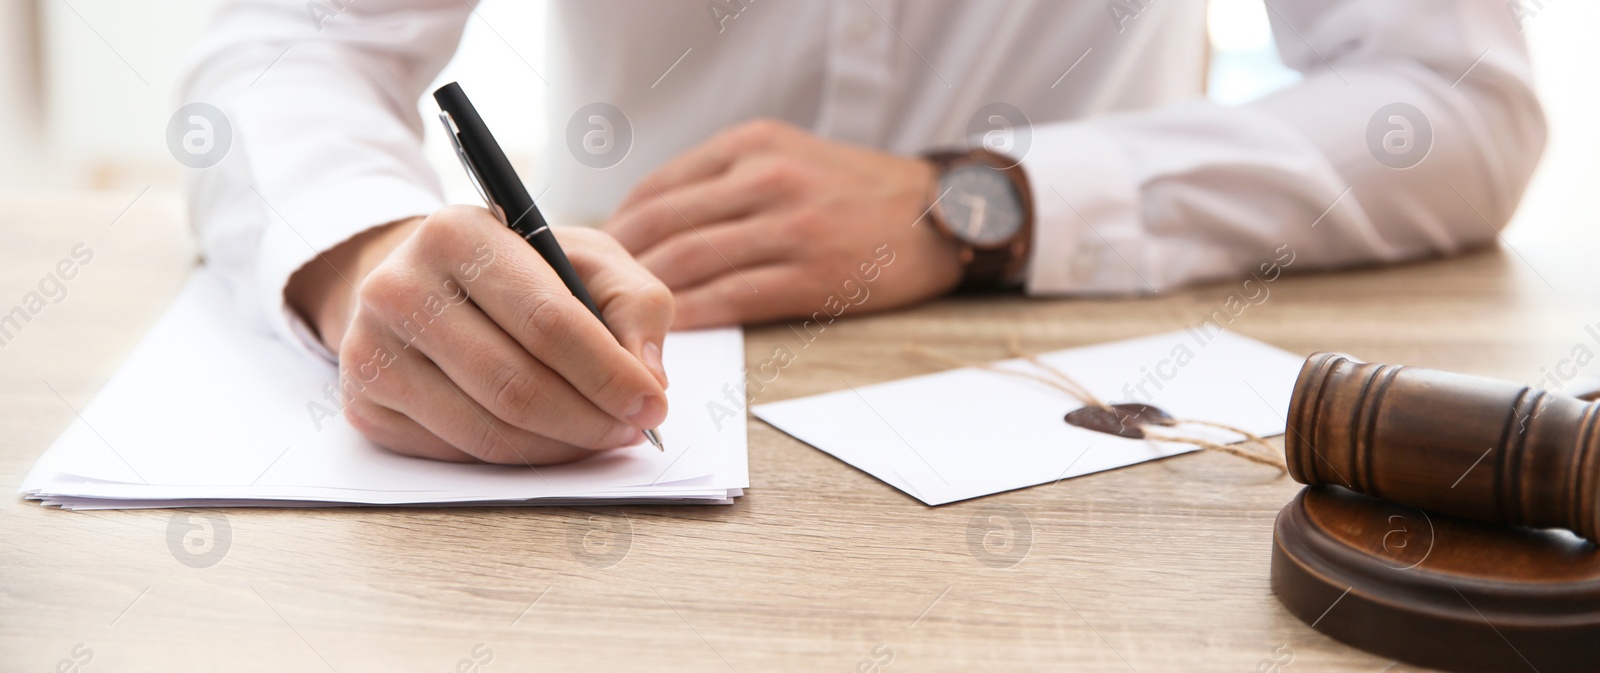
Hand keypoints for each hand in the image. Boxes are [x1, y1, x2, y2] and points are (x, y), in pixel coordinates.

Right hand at [285, 206, 672, 464]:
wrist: (424, 285)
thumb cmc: (520, 272)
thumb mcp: (586, 260)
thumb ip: (635, 303)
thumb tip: (648, 377)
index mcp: (457, 234)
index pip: (546, 320)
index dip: (608, 372)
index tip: (652, 403)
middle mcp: (399, 287)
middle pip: (515, 385)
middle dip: (590, 420)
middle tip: (632, 429)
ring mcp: (370, 349)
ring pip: (487, 431)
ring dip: (560, 447)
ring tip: (600, 435)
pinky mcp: (364, 403)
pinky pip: (457, 453)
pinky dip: (518, 457)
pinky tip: (549, 439)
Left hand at [603, 119, 963, 327]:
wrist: (942, 213)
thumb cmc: (855, 191)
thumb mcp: (788, 154)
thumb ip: (723, 178)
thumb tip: (649, 223)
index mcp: (752, 144)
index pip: (659, 187)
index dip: (617, 228)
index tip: (595, 257)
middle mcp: (767, 177)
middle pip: (664, 226)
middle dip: (619, 266)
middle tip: (592, 299)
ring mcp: (791, 226)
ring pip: (691, 263)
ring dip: (647, 297)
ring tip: (622, 322)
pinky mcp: (813, 273)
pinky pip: (733, 298)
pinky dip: (694, 317)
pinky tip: (671, 332)